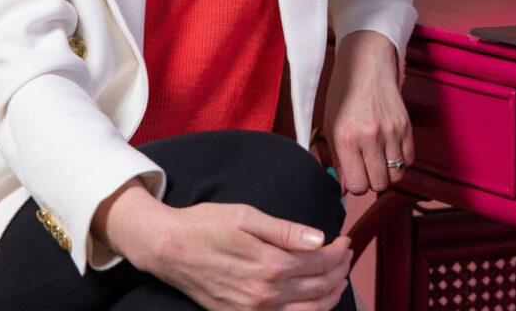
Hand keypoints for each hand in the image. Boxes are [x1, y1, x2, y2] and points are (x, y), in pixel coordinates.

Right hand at [93, 181, 351, 309]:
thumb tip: (319, 237)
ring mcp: (256, 310)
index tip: (344, 240)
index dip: (338, 251)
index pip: (319, 261)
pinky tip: (315, 299)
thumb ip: (284, 229)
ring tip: (339, 277)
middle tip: (346, 255)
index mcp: (268, 263)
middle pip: (319, 287)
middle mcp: (266, 293)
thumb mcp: (244, 215)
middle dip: (340, 270)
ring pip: (310, 310)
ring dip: (331, 294)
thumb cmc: (204, 225)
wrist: (170, 248)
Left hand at [322, 29, 413, 195]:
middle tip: (364, 167)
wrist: (366, 63)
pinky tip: (388, 148)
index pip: (357, 186)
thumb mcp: (330, 124)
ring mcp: (391, 131)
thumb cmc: (343, 93)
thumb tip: (343, 189)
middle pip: (379, 184)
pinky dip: (400, 160)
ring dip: (387, 173)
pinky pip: (409, 161)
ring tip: (376, 157)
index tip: (352, 176)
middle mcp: (370, 136)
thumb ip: (336, 160)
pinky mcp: (406, 126)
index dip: (354, 185)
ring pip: (397, 177)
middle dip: (371, 181)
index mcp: (346, 136)